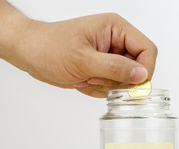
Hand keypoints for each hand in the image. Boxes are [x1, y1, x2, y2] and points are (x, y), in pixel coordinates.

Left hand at [13, 13, 157, 97]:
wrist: (31, 53)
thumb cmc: (50, 47)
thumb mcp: (83, 60)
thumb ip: (115, 68)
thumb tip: (141, 75)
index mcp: (116, 29)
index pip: (147, 49)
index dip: (145, 70)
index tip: (133, 85)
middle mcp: (116, 41)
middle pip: (137, 68)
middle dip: (117, 80)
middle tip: (95, 78)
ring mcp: (109, 56)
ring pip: (124, 80)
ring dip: (105, 85)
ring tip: (85, 77)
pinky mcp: (102, 68)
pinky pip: (111, 86)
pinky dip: (97, 89)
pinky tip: (82, 80)